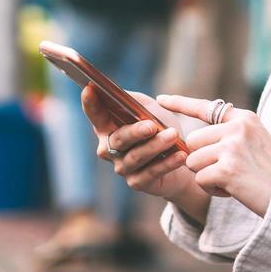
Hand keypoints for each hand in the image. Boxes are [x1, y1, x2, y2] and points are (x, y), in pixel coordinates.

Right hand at [81, 86, 199, 206]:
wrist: (179, 156)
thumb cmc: (159, 128)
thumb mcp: (149, 109)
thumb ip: (135, 101)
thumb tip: (121, 94)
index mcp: (108, 128)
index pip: (96, 115)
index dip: (90, 104)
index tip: (89, 89)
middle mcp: (110, 149)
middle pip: (119, 139)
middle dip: (135, 132)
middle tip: (151, 126)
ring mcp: (122, 167)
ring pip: (136, 156)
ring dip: (155, 146)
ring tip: (173, 136)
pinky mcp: (137, 182)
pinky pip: (151, 173)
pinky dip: (167, 164)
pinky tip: (180, 155)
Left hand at [158, 95, 270, 216]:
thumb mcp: (255, 143)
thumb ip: (228, 136)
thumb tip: (190, 143)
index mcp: (244, 118)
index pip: (206, 107)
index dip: (180, 103)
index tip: (161, 99)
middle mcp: (237, 127)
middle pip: (193, 141)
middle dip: (201, 160)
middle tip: (225, 171)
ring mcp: (233, 147)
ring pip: (193, 161)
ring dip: (206, 176)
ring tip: (232, 181)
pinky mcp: (228, 169)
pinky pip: (200, 179)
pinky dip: (212, 190)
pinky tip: (232, 190)